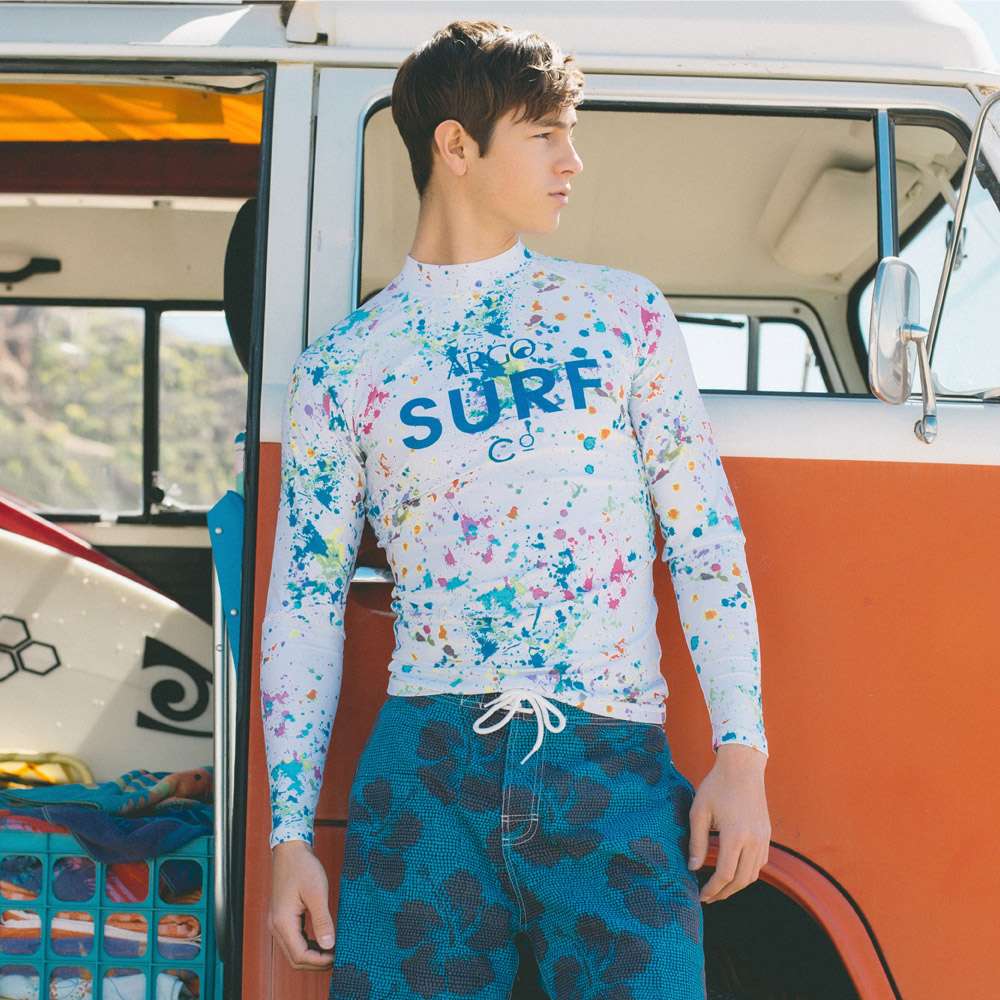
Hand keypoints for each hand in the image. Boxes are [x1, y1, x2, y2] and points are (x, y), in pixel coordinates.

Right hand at [268, 839, 335, 969]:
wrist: (291, 850)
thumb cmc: (303, 867)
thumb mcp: (317, 893)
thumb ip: (322, 920)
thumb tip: (329, 945)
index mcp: (283, 922)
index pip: (300, 955)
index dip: (319, 961)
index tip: (337, 956)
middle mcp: (276, 926)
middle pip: (295, 958)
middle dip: (316, 962)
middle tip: (337, 957)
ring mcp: (277, 923)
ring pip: (294, 951)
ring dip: (312, 955)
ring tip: (333, 951)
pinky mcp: (282, 918)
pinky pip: (294, 940)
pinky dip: (308, 946)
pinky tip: (322, 942)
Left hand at [687, 743, 769, 902]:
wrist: (742, 767)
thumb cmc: (717, 786)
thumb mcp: (699, 811)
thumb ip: (696, 842)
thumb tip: (693, 868)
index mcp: (735, 835)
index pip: (724, 874)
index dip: (711, 890)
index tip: (700, 896)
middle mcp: (754, 840)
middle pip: (741, 880)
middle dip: (723, 893)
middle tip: (708, 897)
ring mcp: (764, 838)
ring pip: (753, 874)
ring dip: (736, 886)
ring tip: (719, 888)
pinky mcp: (767, 834)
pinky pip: (760, 863)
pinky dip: (747, 873)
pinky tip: (733, 872)